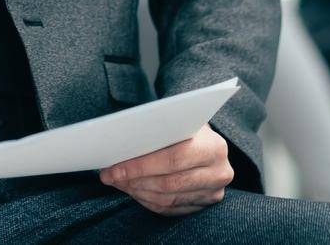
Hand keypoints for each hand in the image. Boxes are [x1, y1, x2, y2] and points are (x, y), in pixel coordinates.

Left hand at [98, 123, 231, 216]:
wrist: (210, 141)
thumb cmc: (188, 126)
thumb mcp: (178, 120)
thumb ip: (157, 129)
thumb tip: (119, 141)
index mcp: (214, 147)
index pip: (173, 159)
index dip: (141, 165)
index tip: (114, 166)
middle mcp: (219, 172)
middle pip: (169, 183)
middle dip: (134, 179)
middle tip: (109, 175)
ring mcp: (214, 193)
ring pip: (168, 199)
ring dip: (137, 191)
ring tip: (117, 181)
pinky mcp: (205, 206)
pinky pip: (170, 209)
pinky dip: (147, 200)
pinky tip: (132, 189)